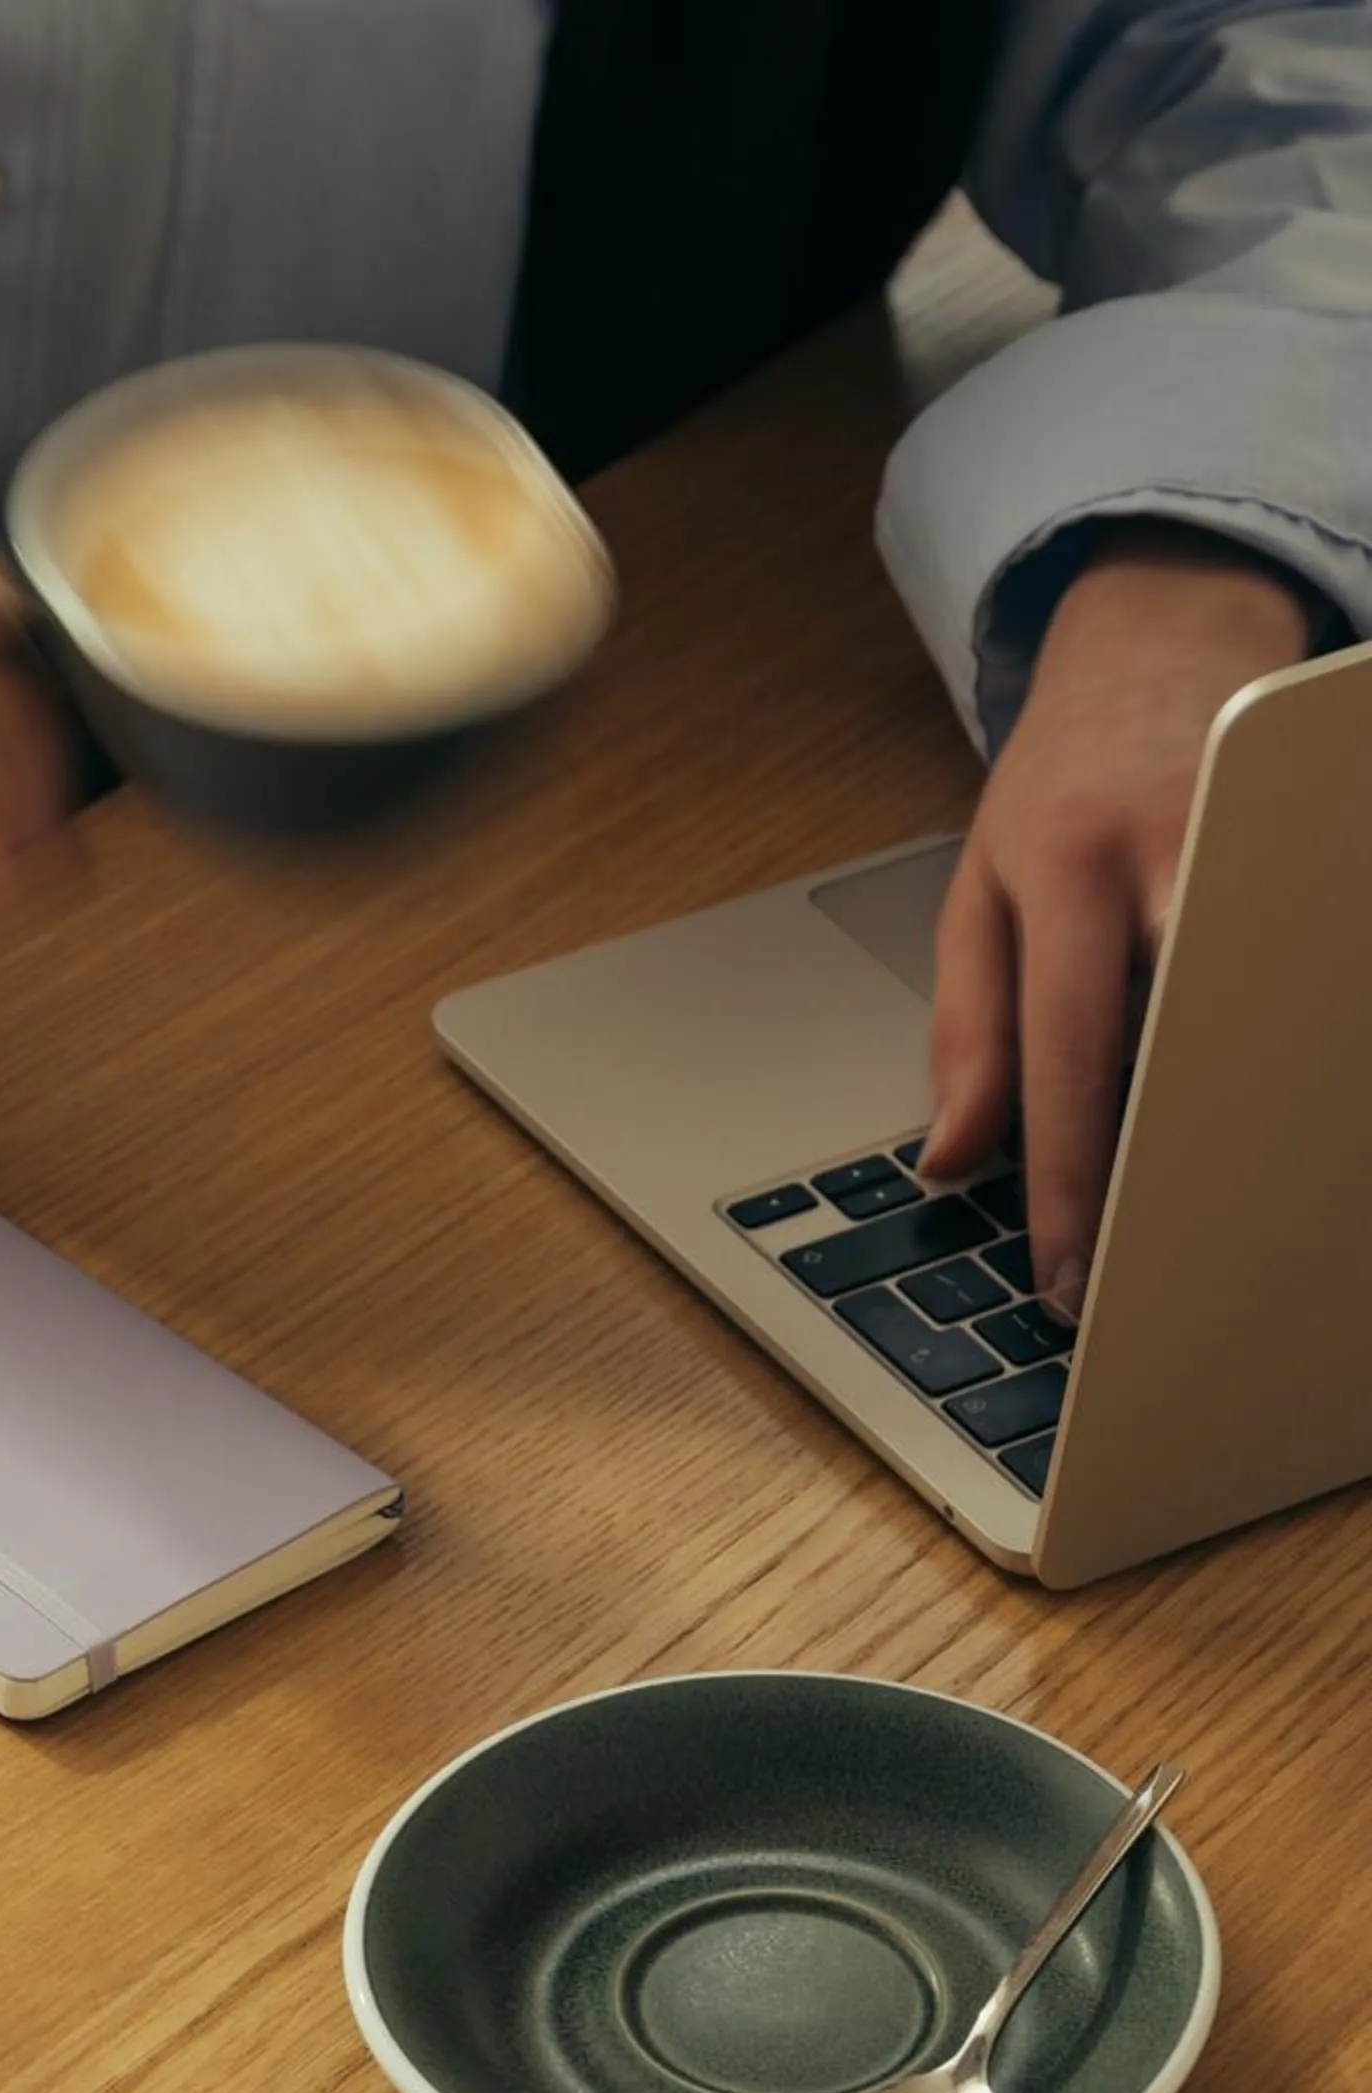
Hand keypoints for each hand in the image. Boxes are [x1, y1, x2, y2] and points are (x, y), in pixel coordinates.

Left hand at [922, 522, 1320, 1314]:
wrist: (1164, 631)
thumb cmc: (1066, 779)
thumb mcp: (979, 889)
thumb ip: (966, 1028)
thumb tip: (951, 1160)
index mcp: (1069, 867)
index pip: (1066, 1052)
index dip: (1069, 1181)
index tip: (1072, 1279)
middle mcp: (1172, 849)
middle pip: (1186, 1034)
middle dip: (1176, 1165)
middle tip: (1168, 1276)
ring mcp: (1263, 835)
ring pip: (1263, 1005)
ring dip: (1250, 1114)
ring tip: (1236, 1212)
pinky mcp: (1323, 832)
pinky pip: (1312, 963)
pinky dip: (1299, 1043)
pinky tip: (1293, 1117)